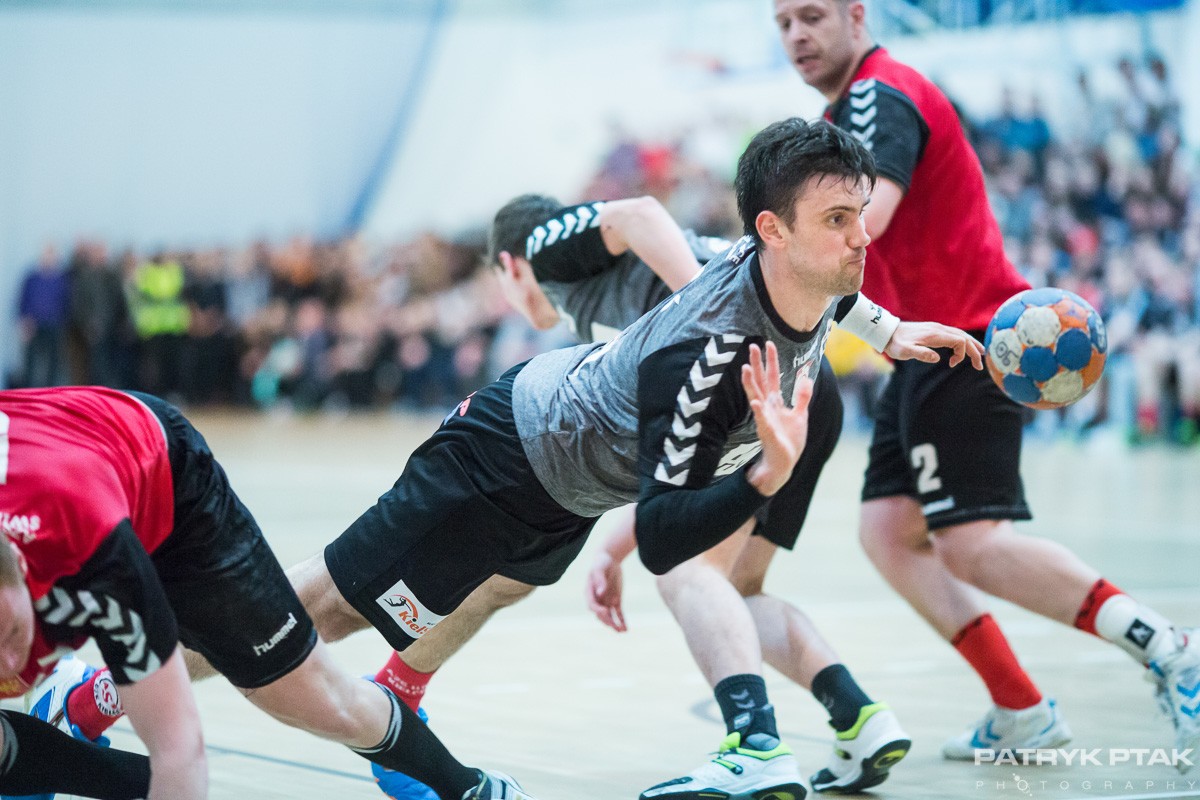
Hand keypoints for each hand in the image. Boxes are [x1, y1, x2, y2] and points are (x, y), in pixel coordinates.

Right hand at [585, 551, 626, 631]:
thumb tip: (600, 593)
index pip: (592, 605)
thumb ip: (600, 580)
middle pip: (600, 614)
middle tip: (615, 626)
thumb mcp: (599, 569)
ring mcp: (606, 601)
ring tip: (621, 631)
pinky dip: (622, 621)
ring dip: (615, 624)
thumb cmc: (601, 563)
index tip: (605, 611)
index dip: (598, 610)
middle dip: (607, 621)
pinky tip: (626, 629)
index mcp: (589, 593)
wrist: (609, 559)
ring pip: (609, 617)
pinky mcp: (615, 601)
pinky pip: (618, 613)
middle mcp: (597, 600)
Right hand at [742, 341, 810, 496]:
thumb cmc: (789, 441)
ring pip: (756, 396)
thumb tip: (806, 378)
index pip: (772, 377)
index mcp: (775, 403)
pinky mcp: (767, 432)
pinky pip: (761, 419)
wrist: (783, 464)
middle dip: (757, 365)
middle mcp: (767, 407)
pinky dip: (758, 410)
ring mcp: (765, 419)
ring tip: (745, 368)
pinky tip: (755, 401)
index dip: (771, 361)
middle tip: (752, 346)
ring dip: (750, 383)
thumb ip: (802, 397)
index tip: (768, 344)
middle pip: (760, 382)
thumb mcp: (800, 415)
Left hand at [884, 322, 983, 368]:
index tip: (952, 365)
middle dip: (974, 351)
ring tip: (980, 355)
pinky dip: (962, 341)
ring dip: (971, 345)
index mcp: (936, 334)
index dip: (962, 354)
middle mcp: (939, 329)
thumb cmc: (896, 344)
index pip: (960, 341)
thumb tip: (937, 358)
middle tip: (979, 366)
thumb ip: (921, 354)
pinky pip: (953, 334)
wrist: (887, 332)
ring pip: (960, 335)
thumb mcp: (905, 352)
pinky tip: (963, 348)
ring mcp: (937, 328)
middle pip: (964, 337)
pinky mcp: (934, 330)